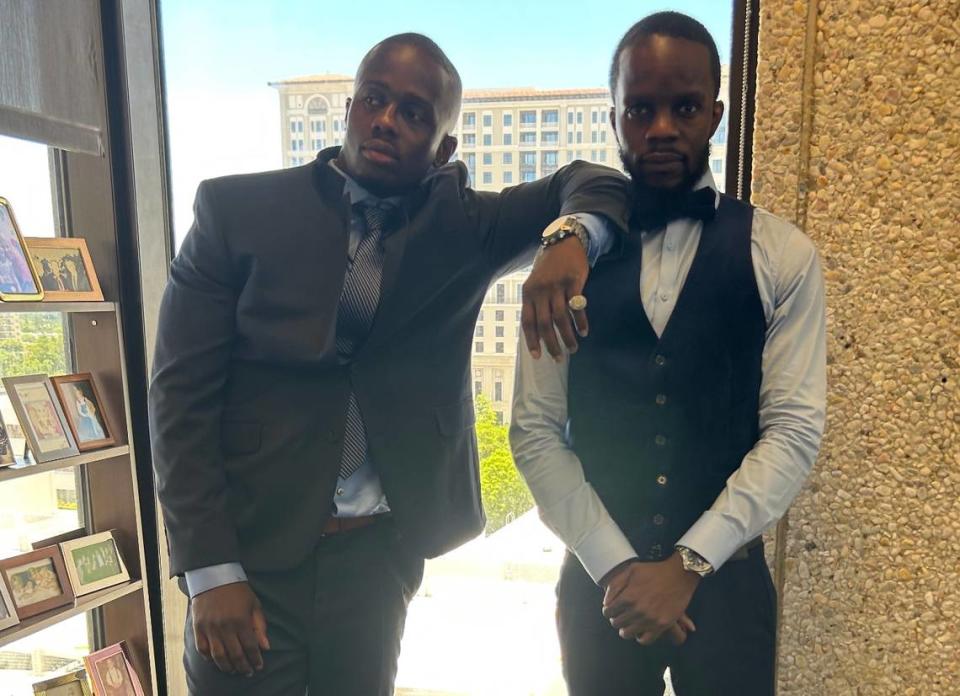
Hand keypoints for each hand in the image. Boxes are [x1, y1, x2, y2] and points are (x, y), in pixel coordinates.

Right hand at [192, 582, 269, 675]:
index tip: (258, 666)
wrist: (213, 576)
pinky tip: (217, 661)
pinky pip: (202, 649)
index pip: (250, 647)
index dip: (255, 659)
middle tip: (247, 672)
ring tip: (234, 671)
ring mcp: (210, 628)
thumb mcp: (254, 604)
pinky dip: (209, 658)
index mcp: (241, 620)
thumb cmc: (237, 590)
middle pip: (235, 654)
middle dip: (243, 666)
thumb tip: (265, 647)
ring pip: (218, 656)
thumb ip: (260, 626)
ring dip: (227, 666)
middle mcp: (225, 627)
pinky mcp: (198, 627)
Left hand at [521, 237, 588, 360]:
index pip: (527, 321)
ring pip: (560, 318)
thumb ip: (535, 304)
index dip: (532, 340)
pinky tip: (583, 332)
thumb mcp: (535, 283)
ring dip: (567, 336)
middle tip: (558, 358)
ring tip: (573, 348)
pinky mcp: (573, 281)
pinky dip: (580, 322)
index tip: (537, 356)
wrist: (564, 242)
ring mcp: (556, 286)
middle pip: (544, 323)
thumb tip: (538, 331)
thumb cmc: (548, 267)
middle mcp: (540, 290)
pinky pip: (576, 307)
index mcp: (527, 293)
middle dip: (551, 344)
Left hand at [601, 553, 700, 644]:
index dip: (608, 610)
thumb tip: (606, 602)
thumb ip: (615, 585)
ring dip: (625, 629)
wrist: (679, 575)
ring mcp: (649, 619)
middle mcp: (637, 610)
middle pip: (616, 623)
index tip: (612, 609)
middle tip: (621, 615)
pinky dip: (640, 637)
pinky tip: (640, 630)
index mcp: (628, 597)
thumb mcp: (631, 570)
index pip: (608, 612)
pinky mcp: (661, 625)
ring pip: (627, 634)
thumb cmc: (654, 571)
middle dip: (616, 619)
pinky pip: (645, 640)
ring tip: (629, 623)